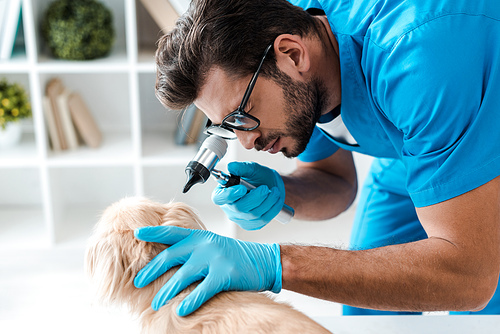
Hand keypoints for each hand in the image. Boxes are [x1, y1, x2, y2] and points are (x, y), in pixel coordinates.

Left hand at [133, 226, 281, 315]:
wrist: (263, 260)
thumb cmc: (235, 256)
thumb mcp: (212, 246)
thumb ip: (193, 250)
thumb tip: (169, 262)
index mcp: (199, 236)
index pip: (171, 232)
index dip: (153, 232)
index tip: (136, 233)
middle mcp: (204, 245)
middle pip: (170, 257)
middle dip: (151, 270)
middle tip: (138, 282)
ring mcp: (214, 258)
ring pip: (182, 276)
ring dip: (166, 292)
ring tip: (155, 303)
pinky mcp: (224, 274)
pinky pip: (202, 290)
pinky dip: (190, 302)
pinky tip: (180, 310)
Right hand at [212, 161, 285, 229]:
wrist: (272, 186)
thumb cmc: (258, 177)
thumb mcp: (252, 169)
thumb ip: (241, 167)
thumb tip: (231, 166)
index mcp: (223, 192)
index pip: (219, 198)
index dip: (229, 195)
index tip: (242, 188)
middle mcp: (229, 207)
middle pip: (238, 208)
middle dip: (255, 198)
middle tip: (265, 188)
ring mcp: (241, 218)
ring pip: (253, 214)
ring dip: (267, 202)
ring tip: (274, 191)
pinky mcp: (253, 224)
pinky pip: (263, 220)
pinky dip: (272, 209)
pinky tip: (276, 199)